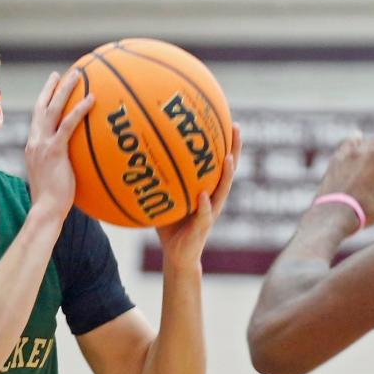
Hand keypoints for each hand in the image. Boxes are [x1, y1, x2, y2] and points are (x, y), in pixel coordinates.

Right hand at [25, 70, 93, 219]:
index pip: (37, 119)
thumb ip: (61, 164)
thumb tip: (75, 161)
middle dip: (50, 88)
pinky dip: (79, 110)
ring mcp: (42, 145)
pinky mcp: (54, 151)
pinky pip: (68, 125)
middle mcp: (35, 142)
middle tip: (60, 74)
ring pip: (53, 110)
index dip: (43, 101)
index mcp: (33, 146)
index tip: (51, 88)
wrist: (46, 209)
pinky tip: (91, 99)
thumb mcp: (54, 176)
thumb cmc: (53, 200)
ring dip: (64, 90)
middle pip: (41, 107)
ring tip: (77, 75)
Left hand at [157, 124, 240, 265]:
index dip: (222, 141)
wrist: (176, 255)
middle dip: (234, 148)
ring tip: (229, 158)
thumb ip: (158, 182)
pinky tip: (203, 195)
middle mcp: (213, 197)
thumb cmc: (170, 226)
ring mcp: (210, 212)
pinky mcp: (203, 228)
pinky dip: (204, 205)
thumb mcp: (164, 199)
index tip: (224, 117)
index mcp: (206, 189)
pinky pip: (205, 215)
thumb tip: (138, 158)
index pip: (217, 162)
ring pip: (223, 190)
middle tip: (235, 127)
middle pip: (228, 169)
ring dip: (227, 174)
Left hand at [315, 134, 373, 226]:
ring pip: (355, 142)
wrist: (332, 214)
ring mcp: (344, 157)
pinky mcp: (331, 165)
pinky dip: (347, 147)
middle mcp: (361, 153)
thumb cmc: (363, 209)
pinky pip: (341, 150)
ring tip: (364, 139)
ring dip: (363, 141)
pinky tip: (347, 151)